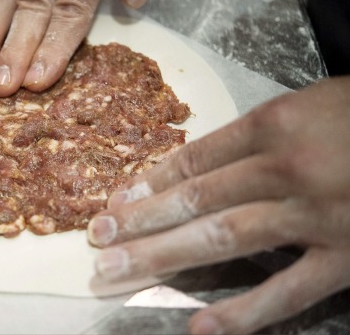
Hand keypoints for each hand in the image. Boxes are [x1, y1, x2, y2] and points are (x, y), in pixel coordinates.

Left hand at [87, 77, 349, 333]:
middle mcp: (286, 169)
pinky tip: (200, 330)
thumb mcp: (305, 107)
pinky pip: (290, 291)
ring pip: (224, 240)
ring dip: (164, 258)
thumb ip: (251, 137)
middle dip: (140, 222)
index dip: (148, 182)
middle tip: (96, 242)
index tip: (113, 203)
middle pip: (196, 199)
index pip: (193, 158)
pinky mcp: (348, 257)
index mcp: (273, 125)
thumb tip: (193, 169)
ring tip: (116, 273)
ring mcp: (316, 216)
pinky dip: (244, 314)